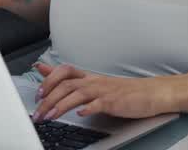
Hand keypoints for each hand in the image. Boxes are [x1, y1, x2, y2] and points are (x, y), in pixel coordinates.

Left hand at [30, 62, 174, 120]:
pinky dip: (88, 108)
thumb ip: (73, 80)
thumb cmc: (124, 91)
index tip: (36, 92)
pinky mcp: (114, 102)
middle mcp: (94, 82)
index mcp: (89, 78)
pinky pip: (99, 103)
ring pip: (77, 94)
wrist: (151, 93)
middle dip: (48, 98)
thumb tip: (49, 73)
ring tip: (50, 116)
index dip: (48, 79)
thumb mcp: (96, 83)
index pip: (64, 71)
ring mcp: (104, 91)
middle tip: (38, 112)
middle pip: (65, 85)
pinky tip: (80, 114)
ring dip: (61, 105)